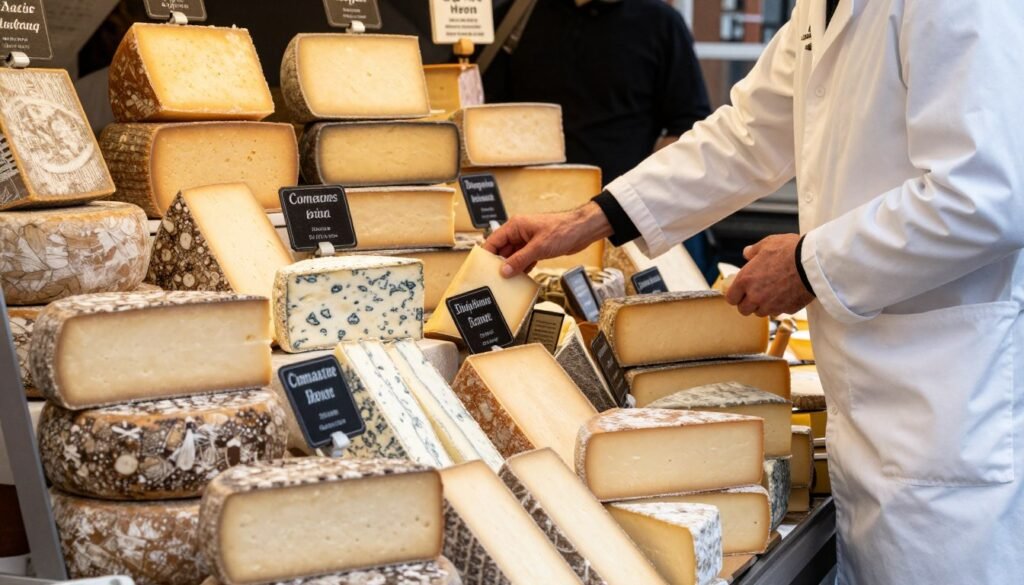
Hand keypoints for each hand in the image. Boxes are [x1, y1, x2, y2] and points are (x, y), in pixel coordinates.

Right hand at [484, 202, 613, 276]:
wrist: (582, 230)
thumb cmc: (562, 230)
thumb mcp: (538, 247)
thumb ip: (520, 260)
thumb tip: (504, 271)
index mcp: (515, 226)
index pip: (494, 240)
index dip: (487, 254)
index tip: (481, 267)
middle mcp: (519, 232)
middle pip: (502, 250)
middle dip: (499, 263)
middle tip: (494, 279)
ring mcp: (528, 241)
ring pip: (513, 256)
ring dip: (511, 267)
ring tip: (506, 281)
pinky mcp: (537, 248)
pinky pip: (524, 259)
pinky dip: (522, 268)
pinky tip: (520, 278)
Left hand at [726, 234, 813, 316]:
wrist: (813, 262)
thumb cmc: (789, 250)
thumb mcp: (768, 244)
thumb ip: (753, 250)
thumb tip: (746, 253)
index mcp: (746, 280)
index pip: (731, 298)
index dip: (735, 295)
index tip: (739, 291)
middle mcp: (756, 296)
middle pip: (744, 310)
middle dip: (747, 303)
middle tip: (755, 293)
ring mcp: (772, 305)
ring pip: (761, 313)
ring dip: (763, 306)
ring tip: (772, 293)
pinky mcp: (788, 309)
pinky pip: (779, 312)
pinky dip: (780, 306)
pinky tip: (786, 294)